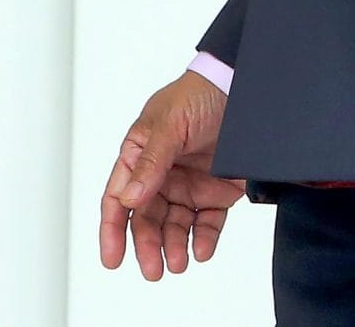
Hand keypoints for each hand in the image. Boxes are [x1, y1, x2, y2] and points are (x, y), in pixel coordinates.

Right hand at [99, 71, 245, 279]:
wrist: (242, 84)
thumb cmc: (198, 95)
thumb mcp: (168, 124)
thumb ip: (151, 162)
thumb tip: (130, 198)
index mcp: (140, 158)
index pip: (118, 199)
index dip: (112, 231)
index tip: (113, 259)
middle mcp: (161, 176)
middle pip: (147, 220)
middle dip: (147, 246)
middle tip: (153, 269)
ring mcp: (189, 185)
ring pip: (175, 226)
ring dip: (174, 246)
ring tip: (178, 263)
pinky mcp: (217, 191)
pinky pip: (207, 222)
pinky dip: (203, 239)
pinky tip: (201, 250)